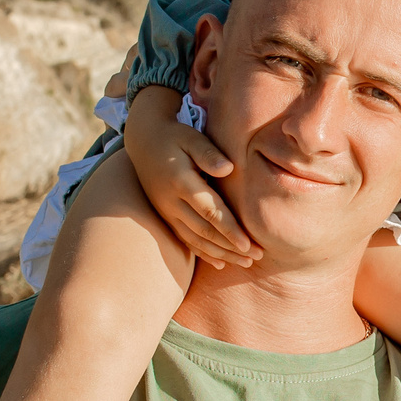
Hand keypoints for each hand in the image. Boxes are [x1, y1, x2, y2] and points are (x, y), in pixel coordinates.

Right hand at [124, 85, 258, 266]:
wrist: (143, 141)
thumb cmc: (175, 137)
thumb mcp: (192, 138)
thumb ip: (209, 153)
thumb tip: (228, 168)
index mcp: (181, 183)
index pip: (210, 212)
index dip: (230, 231)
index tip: (249, 245)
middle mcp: (171, 202)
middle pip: (205, 232)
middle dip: (232, 247)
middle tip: (257, 257)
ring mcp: (166, 212)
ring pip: (195, 240)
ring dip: (221, 254)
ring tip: (246, 263)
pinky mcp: (164, 216)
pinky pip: (184, 240)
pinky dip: (203, 253)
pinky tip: (220, 263)